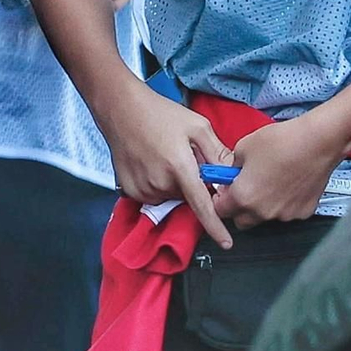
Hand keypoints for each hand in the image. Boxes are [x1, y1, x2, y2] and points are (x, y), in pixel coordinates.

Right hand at [96, 81, 236, 248]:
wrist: (119, 106)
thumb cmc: (159, 112)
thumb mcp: (197, 126)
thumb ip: (218, 153)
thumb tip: (232, 176)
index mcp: (179, 166)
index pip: (202, 205)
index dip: (215, 227)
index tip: (226, 243)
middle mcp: (159, 182)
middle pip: (187, 197)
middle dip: (190, 183)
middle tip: (182, 158)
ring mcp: (141, 187)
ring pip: (169, 196)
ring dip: (173, 184)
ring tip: (163, 157)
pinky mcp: (129, 189)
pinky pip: (152, 195)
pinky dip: (156, 184)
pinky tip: (150, 163)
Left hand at [214, 113, 350, 230]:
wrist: (317, 142)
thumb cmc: (280, 142)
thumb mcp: (242, 148)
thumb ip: (231, 168)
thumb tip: (231, 175)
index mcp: (243, 197)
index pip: (221, 211)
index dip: (220, 199)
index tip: (224, 190)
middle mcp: (263, 212)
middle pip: (242, 221)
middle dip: (239, 208)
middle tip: (244, 187)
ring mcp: (285, 215)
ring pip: (264, 218)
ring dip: (261, 206)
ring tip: (269, 181)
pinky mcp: (304, 213)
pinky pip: (285, 213)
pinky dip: (282, 204)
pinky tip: (287, 184)